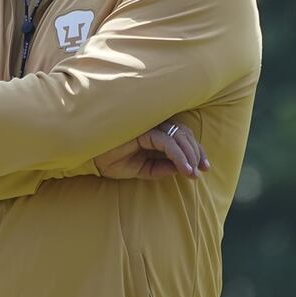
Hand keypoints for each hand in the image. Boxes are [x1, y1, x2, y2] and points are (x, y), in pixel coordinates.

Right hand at [94, 120, 209, 179]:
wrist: (91, 159)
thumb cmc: (113, 161)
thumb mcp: (143, 170)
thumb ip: (162, 168)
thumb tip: (183, 168)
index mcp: (154, 130)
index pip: (181, 135)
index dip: (195, 150)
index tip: (204, 168)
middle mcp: (152, 123)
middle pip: (184, 133)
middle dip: (196, 153)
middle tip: (201, 171)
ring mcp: (147, 123)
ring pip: (178, 135)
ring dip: (189, 155)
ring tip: (192, 173)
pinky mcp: (142, 129)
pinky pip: (166, 141)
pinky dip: (178, 155)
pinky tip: (184, 169)